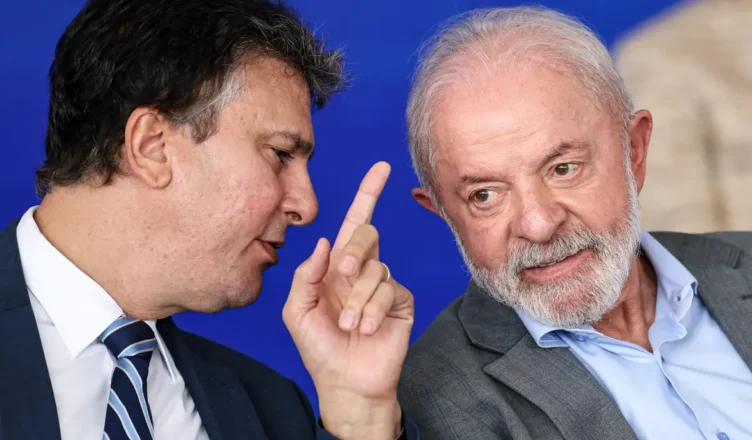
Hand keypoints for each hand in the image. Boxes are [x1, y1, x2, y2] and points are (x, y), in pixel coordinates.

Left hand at [283, 162, 413, 439]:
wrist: (345, 382)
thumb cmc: (318, 346)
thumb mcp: (297, 310)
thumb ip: (306, 274)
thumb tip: (324, 242)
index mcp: (336, 266)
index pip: (352, 223)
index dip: (367, 193)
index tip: (381, 167)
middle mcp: (362, 269)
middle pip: (366, 234)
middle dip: (353, 252)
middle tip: (342, 275)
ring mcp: (383, 284)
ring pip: (375, 268)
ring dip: (356, 300)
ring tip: (348, 326)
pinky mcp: (400, 300)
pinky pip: (388, 289)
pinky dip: (371, 310)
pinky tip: (365, 329)